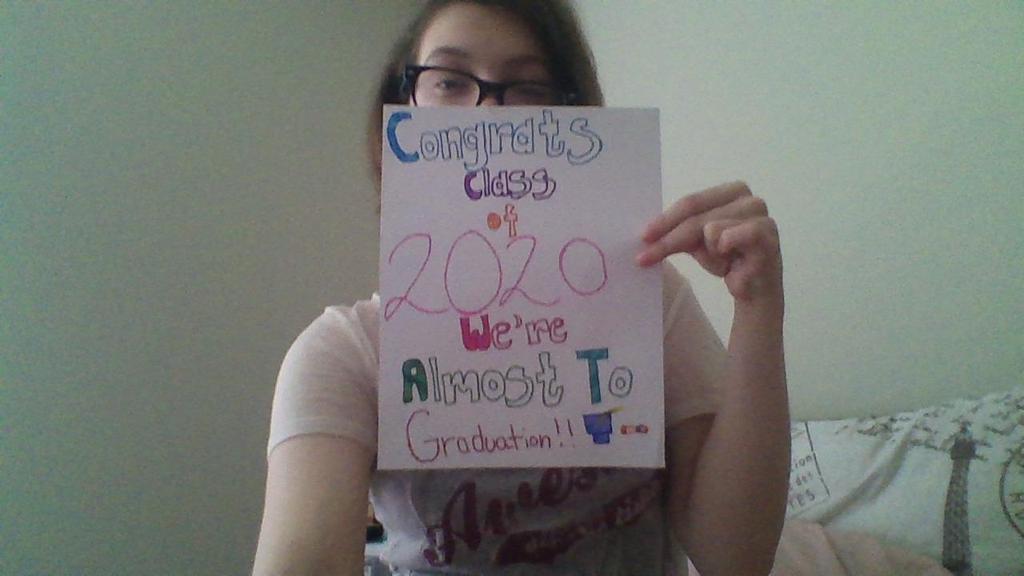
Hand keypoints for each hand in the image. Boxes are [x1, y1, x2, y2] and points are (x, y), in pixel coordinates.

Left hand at [636, 181, 781, 302]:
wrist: (754, 289)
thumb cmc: (727, 260)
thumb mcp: (696, 241)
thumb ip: (678, 230)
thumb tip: (647, 234)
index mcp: (731, 191)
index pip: (690, 202)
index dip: (665, 220)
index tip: (643, 237)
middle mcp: (748, 198)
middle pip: (696, 216)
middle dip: (669, 239)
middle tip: (644, 258)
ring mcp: (761, 214)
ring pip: (710, 229)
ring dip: (709, 253)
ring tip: (724, 261)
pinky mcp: (767, 234)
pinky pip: (729, 237)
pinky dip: (724, 250)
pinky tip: (732, 264)